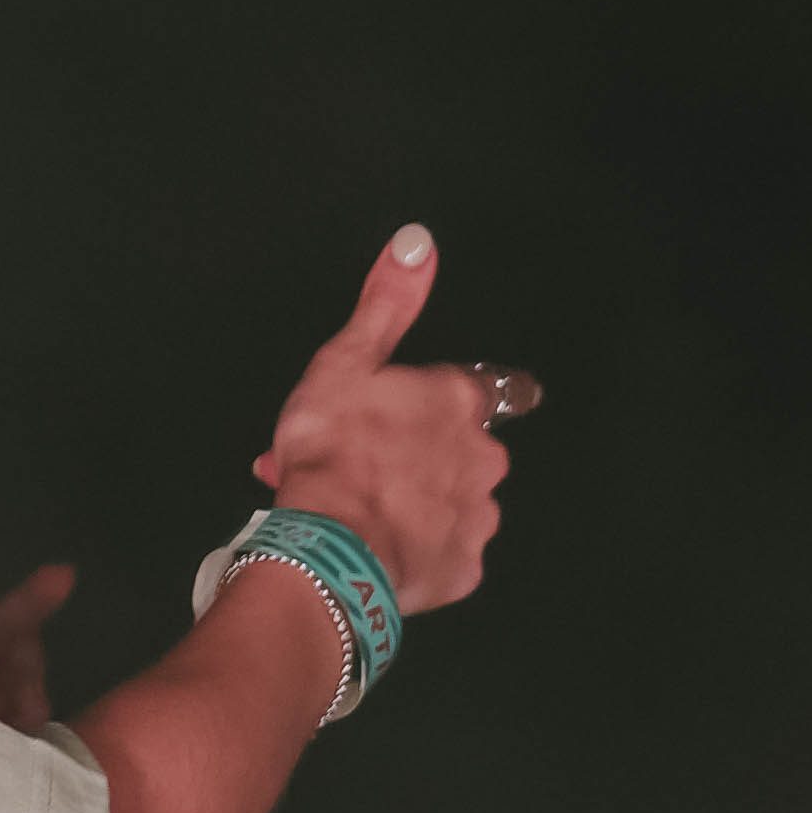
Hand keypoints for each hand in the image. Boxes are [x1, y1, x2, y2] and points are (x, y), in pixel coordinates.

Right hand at [253, 225, 520, 611]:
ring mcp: (476, 516)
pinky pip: (443, 555)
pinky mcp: (463, 569)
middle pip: (457, 451)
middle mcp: (482, 457)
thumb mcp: (347, 360)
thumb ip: (387, 303)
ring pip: (447, 503)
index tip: (407, 417)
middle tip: (355, 465)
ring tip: (352, 510)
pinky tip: (372, 546)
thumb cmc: (334, 452)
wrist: (329, 547)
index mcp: (456, 403)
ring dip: (408, 504)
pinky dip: (413, 550)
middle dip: (410, 458)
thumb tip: (417, 243)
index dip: (433, 402)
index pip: (474, 391)